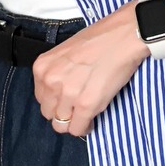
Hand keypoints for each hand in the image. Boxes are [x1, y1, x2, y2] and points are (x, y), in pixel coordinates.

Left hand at [33, 1, 149, 136]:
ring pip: (61, 125)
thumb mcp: (66, 52)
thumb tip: (60, 92)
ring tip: (85, 113)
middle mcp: (51, 81)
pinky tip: (91, 121)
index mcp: (43, 67)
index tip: (67, 100)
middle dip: (62, 112)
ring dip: (73, 121)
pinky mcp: (86, 105)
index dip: (55, 101)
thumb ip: (58, 72)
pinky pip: (78, 129)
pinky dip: (85, 128)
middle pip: (48, 113)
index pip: (40, 98)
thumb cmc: (100, 40)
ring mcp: (68, 94)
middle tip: (77, 107)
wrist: (124, 36)